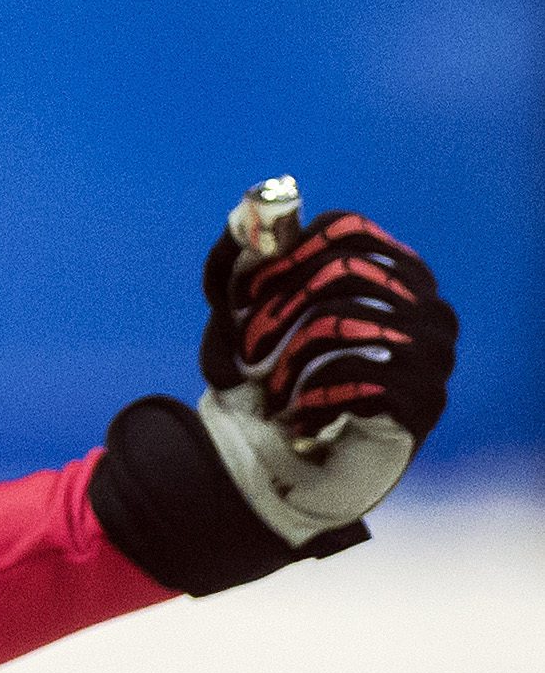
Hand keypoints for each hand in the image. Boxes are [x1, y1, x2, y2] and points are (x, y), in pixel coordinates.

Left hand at [194, 206, 455, 543]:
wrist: (283, 462)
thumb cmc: (265, 376)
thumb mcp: (237, 316)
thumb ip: (236, 260)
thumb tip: (244, 210)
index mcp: (395, 273)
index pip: (347, 228)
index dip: (285, 253)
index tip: (241, 295)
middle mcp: (429, 307)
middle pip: (344, 270)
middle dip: (278, 310)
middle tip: (245, 351)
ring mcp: (436, 356)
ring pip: (344, 322)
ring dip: (288, 363)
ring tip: (273, 393)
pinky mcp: (426, 403)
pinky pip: (355, 377)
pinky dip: (310, 400)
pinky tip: (300, 422)